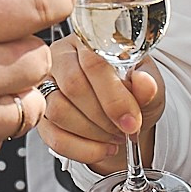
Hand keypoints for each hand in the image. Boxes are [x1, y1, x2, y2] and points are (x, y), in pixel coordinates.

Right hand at [37, 37, 166, 176]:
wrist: (122, 117)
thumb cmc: (132, 94)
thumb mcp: (150, 88)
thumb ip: (149, 85)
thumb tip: (145, 83)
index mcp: (88, 42)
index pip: (94, 63)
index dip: (114, 96)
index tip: (131, 121)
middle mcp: (60, 58)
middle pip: (72, 86)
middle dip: (104, 117)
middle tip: (125, 129)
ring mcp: (45, 86)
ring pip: (58, 111)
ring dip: (93, 133)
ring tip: (113, 135)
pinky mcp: (40, 114)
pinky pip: (53, 137)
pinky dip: (82, 149)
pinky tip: (101, 148)